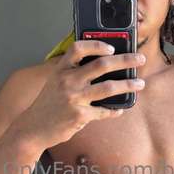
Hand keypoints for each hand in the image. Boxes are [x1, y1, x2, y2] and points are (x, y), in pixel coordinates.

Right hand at [17, 41, 145, 146]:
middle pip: (102, 65)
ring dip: (128, 85)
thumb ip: (73, 73)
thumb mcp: (55, 83)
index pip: (78, 48)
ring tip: (140, 84)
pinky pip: (104, 111)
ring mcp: (74, 99)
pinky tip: (119, 109)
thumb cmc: (48, 105)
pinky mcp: (80, 116)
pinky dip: (114, 111)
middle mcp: (67, 81)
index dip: (97, 44)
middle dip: (125, 60)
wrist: (33, 128)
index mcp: (61, 70)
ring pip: (109, 88)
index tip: (112, 46)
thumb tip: (102, 67)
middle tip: (140, 59)